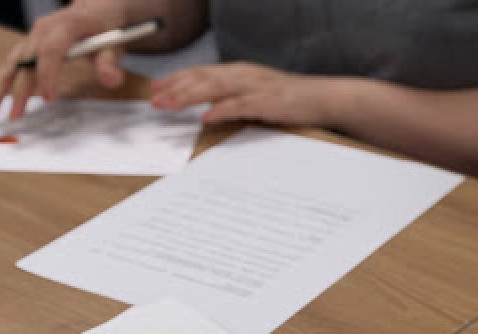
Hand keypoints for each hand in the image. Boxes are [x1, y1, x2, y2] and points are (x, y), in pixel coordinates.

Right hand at [0, 2, 129, 118]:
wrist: (95, 11)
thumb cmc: (104, 29)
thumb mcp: (114, 44)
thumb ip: (110, 63)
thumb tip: (111, 79)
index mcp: (66, 25)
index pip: (51, 50)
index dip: (48, 75)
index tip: (48, 99)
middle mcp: (44, 29)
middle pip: (27, 58)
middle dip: (19, 88)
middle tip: (15, 114)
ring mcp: (34, 35)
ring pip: (14, 59)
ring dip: (2, 83)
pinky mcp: (30, 43)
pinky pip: (15, 61)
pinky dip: (5, 78)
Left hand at [150, 62, 337, 125]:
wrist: (323, 99)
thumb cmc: (289, 101)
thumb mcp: (255, 97)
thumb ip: (232, 100)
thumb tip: (207, 110)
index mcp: (239, 73)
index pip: (201, 73)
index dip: (176, 79)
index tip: (156, 88)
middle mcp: (243, 75)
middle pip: (203, 78)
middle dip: (176, 88)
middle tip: (154, 99)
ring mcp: (256, 87)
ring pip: (216, 88)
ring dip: (190, 96)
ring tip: (170, 105)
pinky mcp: (269, 102)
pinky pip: (241, 105)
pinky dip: (222, 110)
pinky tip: (207, 117)